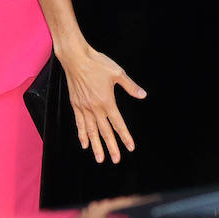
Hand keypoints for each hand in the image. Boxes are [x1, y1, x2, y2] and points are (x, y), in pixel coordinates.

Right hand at [59, 44, 145, 164]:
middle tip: (116, 160)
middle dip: (111, 147)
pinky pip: (79, 123)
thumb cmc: (97, 63)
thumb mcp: (117, 73)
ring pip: (91, 131)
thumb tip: (143, 95)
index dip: (125, 136)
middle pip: (105, 132)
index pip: (118, 124)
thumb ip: (130, 86)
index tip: (130, 147)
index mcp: (107, 101)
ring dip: (96, 146)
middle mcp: (95, 108)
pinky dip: (82, 135)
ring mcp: (84, 108)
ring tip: (99, 158)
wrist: (76, 58)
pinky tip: (84, 143)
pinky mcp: (75, 105)